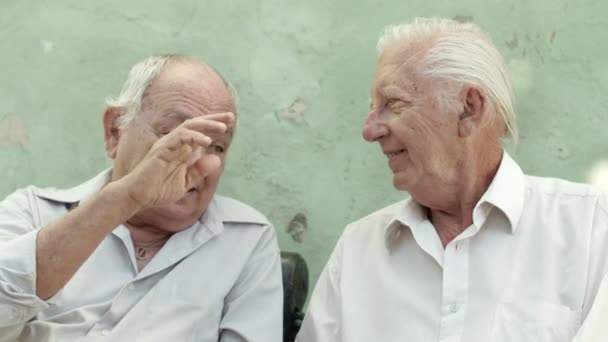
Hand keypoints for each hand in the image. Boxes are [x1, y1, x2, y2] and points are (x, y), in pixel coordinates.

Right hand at [116, 112, 233, 208]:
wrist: (138, 197)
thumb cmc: (158, 189)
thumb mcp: (185, 182)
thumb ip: (199, 171)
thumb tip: (216, 158)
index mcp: (182, 149)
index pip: (199, 132)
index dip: (213, 125)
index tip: (229, 122)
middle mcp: (175, 143)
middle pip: (196, 124)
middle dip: (214, 119)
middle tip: (230, 117)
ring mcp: (168, 145)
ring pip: (188, 127)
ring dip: (206, 125)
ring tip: (222, 127)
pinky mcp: (161, 150)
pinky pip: (179, 138)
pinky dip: (193, 137)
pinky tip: (206, 141)